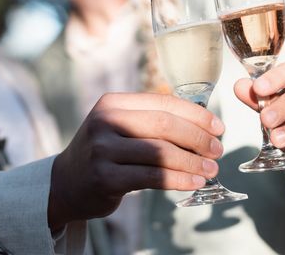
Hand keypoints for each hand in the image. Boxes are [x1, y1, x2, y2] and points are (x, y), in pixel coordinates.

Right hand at [47, 92, 224, 229]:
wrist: (67, 182)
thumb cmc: (104, 152)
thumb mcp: (118, 127)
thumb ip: (150, 120)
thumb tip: (201, 125)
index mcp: (112, 103)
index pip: (162, 102)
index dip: (195, 114)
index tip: (217, 127)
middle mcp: (105, 122)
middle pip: (164, 124)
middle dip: (197, 137)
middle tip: (217, 150)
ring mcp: (103, 150)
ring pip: (160, 152)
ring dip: (193, 162)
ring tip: (211, 169)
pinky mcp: (105, 177)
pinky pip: (152, 177)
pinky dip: (179, 179)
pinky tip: (194, 182)